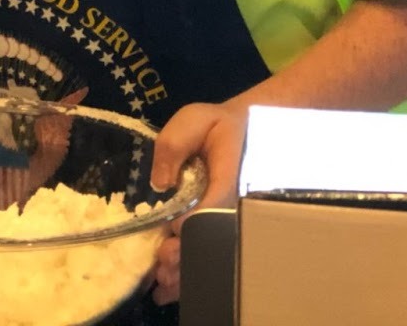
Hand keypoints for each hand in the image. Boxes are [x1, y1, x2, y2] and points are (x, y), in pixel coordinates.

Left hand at [147, 100, 246, 305]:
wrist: (246, 131)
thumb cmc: (216, 126)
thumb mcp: (193, 119)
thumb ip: (174, 145)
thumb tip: (160, 182)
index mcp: (231, 174)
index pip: (216, 204)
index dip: (195, 221)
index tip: (173, 231)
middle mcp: (236, 202)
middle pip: (215, 236)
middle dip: (189, 253)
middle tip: (163, 265)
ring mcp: (232, 217)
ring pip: (213, 250)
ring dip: (187, 268)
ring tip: (161, 283)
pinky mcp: (223, 225)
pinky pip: (210, 252)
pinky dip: (190, 270)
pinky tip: (168, 288)